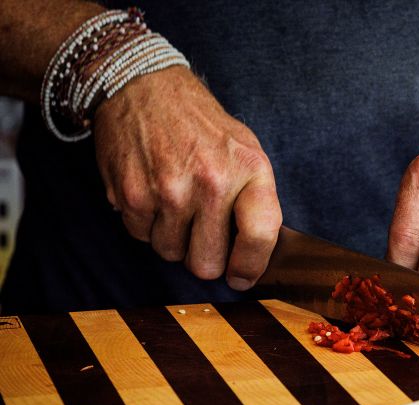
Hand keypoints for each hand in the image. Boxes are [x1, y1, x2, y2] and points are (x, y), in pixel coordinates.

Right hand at [93, 66, 281, 290]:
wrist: (145, 86)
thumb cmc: (202, 126)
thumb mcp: (246, 151)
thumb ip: (256, 201)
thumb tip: (256, 257)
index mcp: (250, 170)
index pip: (260, 236)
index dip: (250, 266)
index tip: (241, 276)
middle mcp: (212, 182)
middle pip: (206, 263)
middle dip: (203, 257)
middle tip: (201, 233)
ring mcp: (169, 190)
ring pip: (171, 254)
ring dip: (172, 238)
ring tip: (175, 203)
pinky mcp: (132, 193)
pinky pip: (141, 237)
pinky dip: (146, 223)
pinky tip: (152, 193)